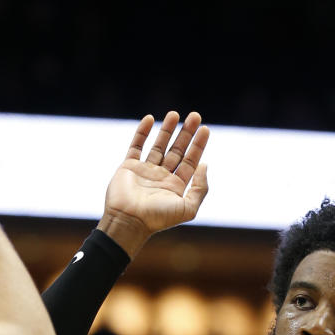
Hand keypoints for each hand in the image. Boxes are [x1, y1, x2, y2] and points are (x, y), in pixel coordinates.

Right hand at [101, 111, 209, 243]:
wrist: (129, 220)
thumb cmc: (158, 218)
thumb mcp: (188, 208)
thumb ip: (200, 188)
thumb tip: (205, 165)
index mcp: (176, 186)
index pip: (191, 161)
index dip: (198, 145)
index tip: (205, 129)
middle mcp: (162, 177)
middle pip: (177, 150)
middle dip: (186, 133)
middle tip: (195, 116)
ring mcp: (145, 170)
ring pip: (158, 145)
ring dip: (167, 129)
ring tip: (175, 114)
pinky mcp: (129, 166)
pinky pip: (136, 145)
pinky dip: (142, 132)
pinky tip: (150, 119)